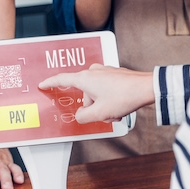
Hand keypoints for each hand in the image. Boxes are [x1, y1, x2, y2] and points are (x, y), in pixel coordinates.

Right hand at [38, 64, 154, 122]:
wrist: (147, 88)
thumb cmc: (124, 97)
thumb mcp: (100, 113)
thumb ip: (84, 116)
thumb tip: (80, 115)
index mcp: (85, 79)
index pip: (61, 79)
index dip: (50, 83)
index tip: (43, 84)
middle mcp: (93, 72)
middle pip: (83, 93)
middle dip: (91, 106)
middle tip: (103, 114)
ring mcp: (104, 71)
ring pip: (95, 93)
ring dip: (102, 104)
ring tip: (115, 111)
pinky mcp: (114, 74)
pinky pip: (105, 89)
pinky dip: (109, 99)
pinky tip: (120, 105)